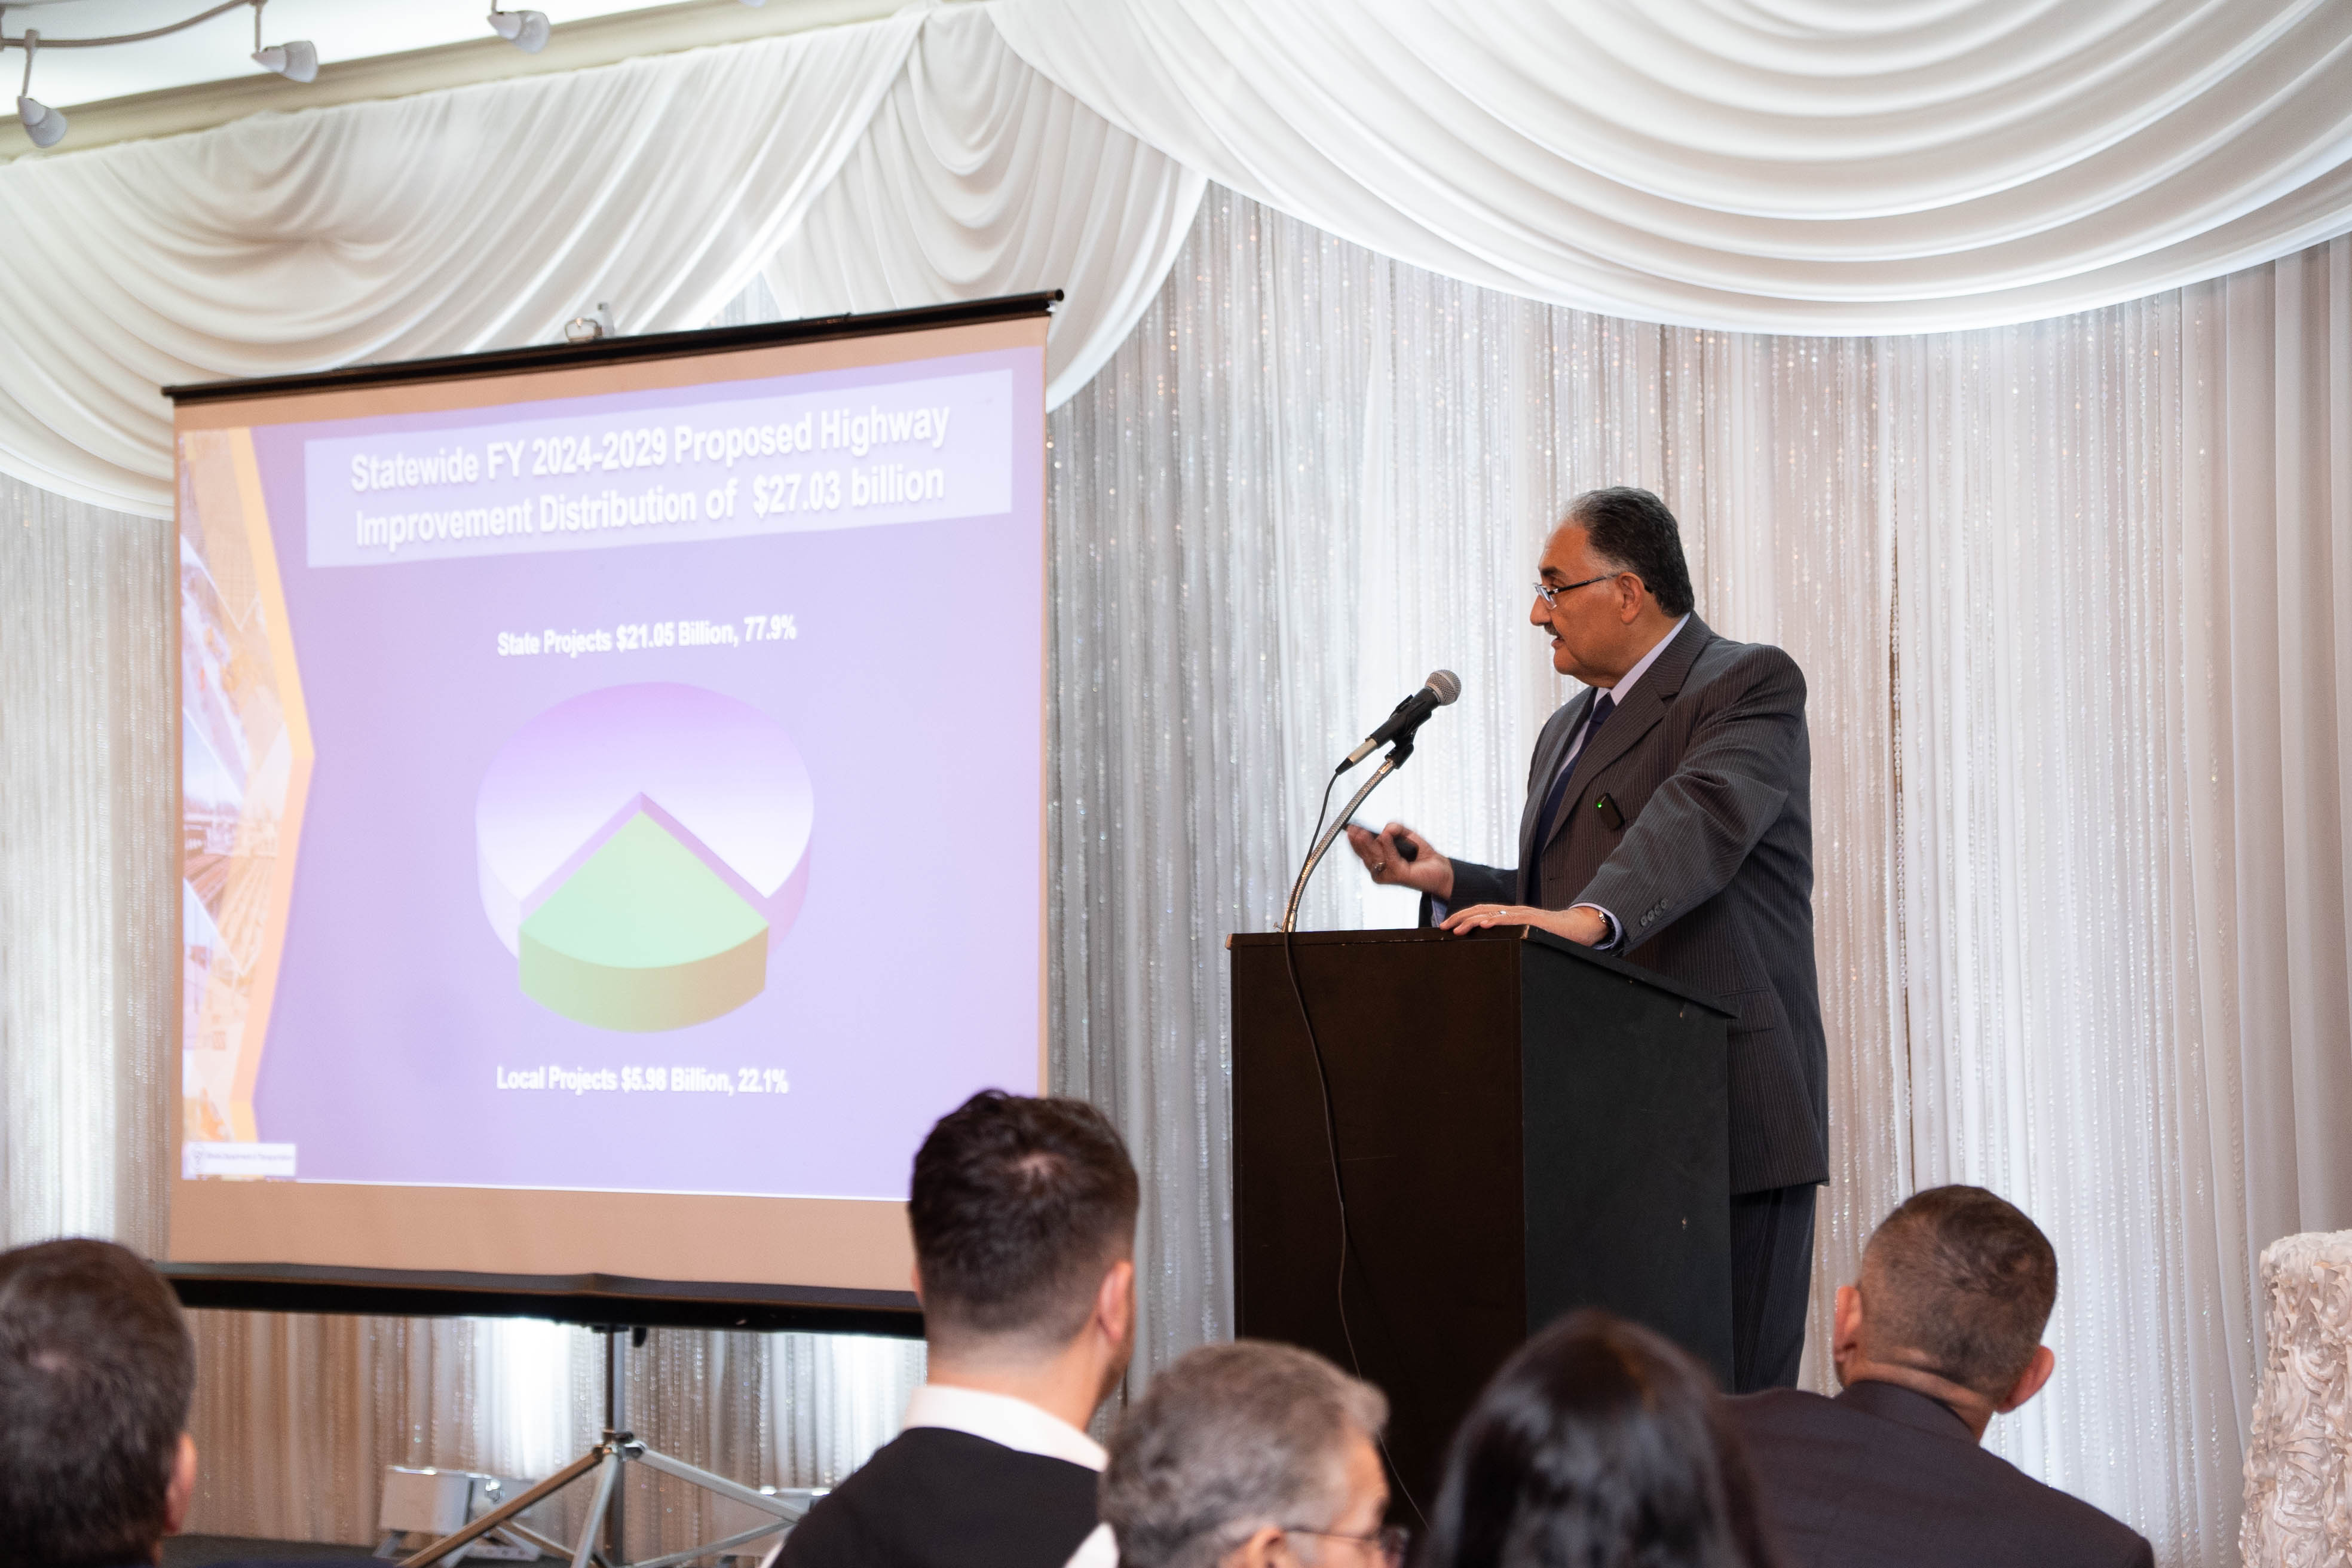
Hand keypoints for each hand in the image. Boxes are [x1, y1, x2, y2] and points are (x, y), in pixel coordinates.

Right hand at [1343, 821, 1452, 899]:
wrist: (1440, 869)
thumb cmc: (1422, 854)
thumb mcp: (1407, 835)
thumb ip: (1396, 829)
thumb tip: (1386, 829)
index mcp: (1379, 861)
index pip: (1362, 851)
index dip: (1355, 841)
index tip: (1350, 828)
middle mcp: (1380, 870)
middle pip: (1365, 854)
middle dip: (1358, 841)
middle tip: (1353, 830)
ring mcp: (1387, 875)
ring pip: (1375, 856)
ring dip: (1369, 843)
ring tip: (1363, 832)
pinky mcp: (1398, 875)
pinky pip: (1390, 858)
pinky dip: (1387, 846)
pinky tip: (1384, 836)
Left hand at [1438, 902, 1609, 945]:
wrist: (1579, 926)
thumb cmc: (1554, 933)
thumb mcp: (1528, 935)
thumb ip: (1513, 937)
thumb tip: (1497, 949)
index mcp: (1510, 915)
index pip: (1481, 912)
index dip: (1463, 917)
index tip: (1447, 926)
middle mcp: (1513, 911)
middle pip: (1481, 910)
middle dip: (1460, 918)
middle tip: (1443, 927)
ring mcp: (1523, 914)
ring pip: (1492, 914)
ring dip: (1472, 920)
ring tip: (1457, 928)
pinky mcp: (1533, 920)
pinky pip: (1511, 920)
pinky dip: (1496, 921)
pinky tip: (1484, 925)